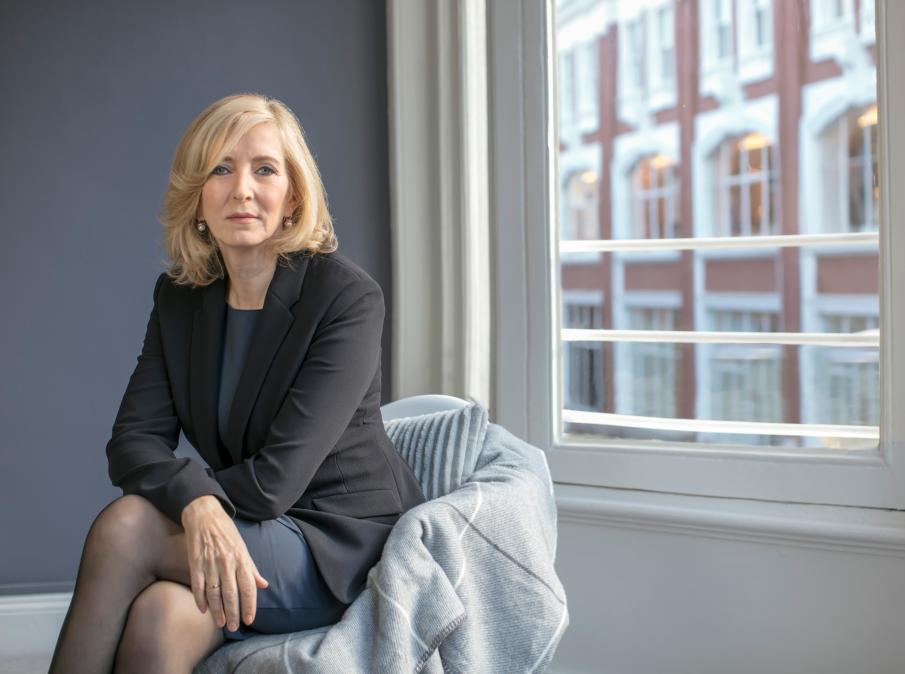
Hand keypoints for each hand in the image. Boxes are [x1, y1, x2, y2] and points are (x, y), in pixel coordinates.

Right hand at [181, 496, 268, 631]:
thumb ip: (252, 569)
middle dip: (233, 612)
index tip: (249, 619)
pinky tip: (203, 610)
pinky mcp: (195, 563)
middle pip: (231, 593)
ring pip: (214, 593)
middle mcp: (227, 562)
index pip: (248, 587)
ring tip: (220, 623)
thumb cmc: (227, 532)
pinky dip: (200, 599)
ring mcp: (210, 563)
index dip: (249, 605)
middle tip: (234, 627)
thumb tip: (264, 585)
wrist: (205, 515)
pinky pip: (198, 585)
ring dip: (217, 610)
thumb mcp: (243, 548)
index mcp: (241, 559)